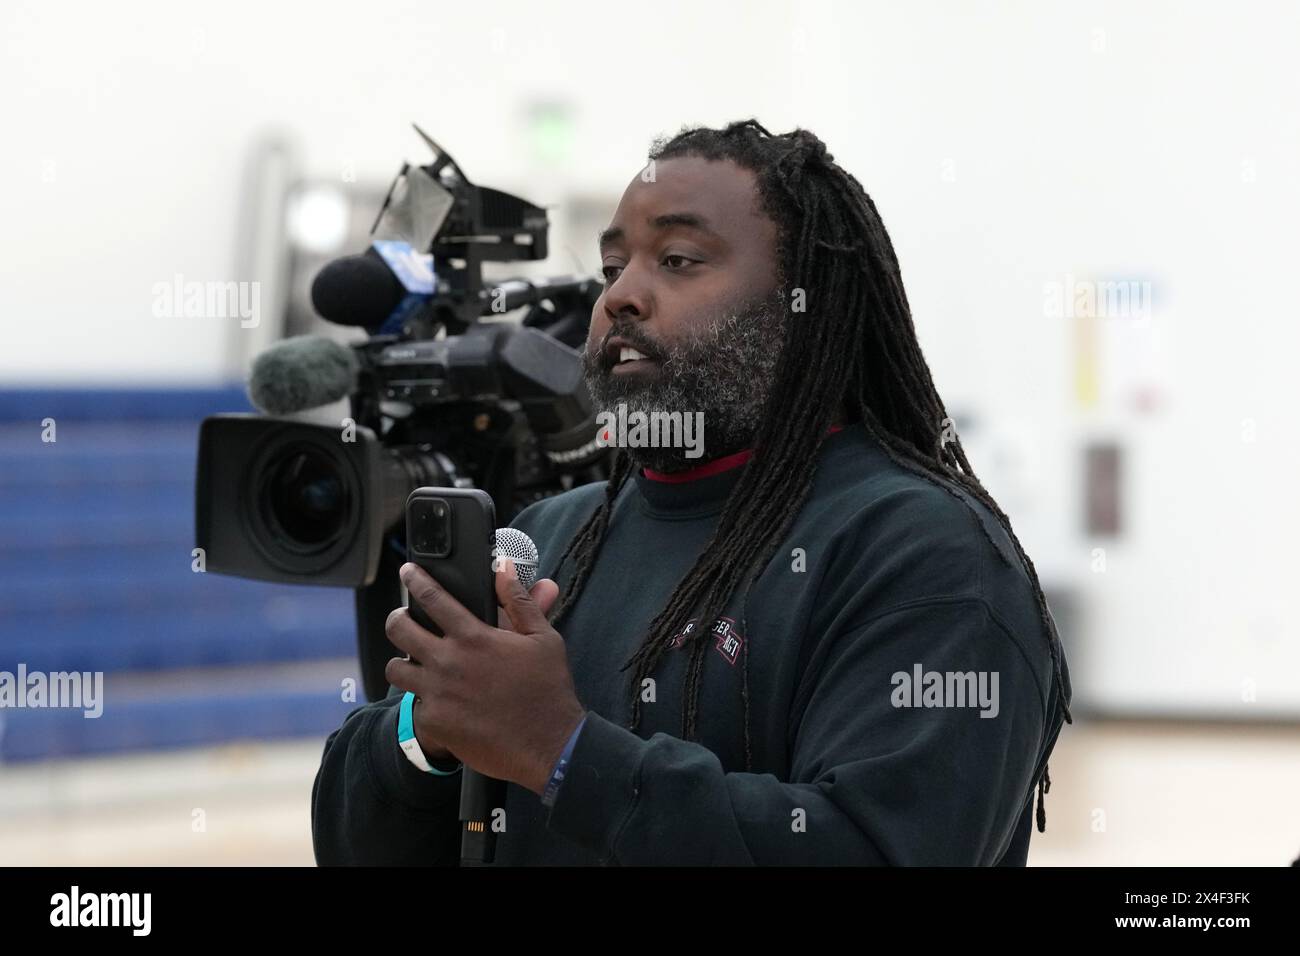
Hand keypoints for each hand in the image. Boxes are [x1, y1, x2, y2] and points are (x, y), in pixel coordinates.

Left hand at [400, 571, 561, 763]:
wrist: (549, 746)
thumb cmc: (548, 690)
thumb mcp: (543, 638)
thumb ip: (519, 601)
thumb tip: (504, 568)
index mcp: (474, 637)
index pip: (432, 598)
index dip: (415, 580)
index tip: (408, 572)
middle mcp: (449, 662)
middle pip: (399, 628)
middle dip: (397, 619)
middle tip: (403, 620)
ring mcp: (437, 693)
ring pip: (395, 669)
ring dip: (403, 662)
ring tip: (414, 663)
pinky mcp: (434, 722)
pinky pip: (414, 704)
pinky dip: (424, 699)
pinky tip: (439, 699)